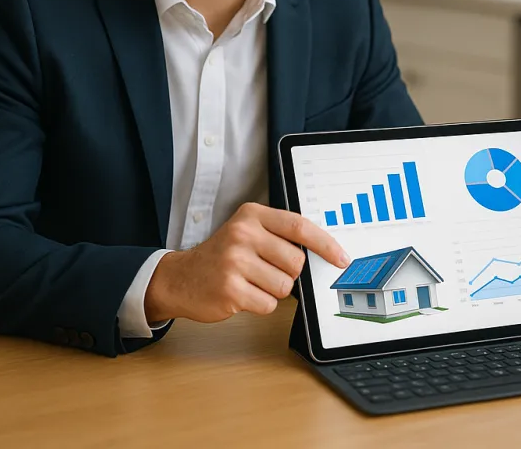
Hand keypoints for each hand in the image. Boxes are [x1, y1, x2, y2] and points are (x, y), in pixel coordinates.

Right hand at [144, 203, 350, 323]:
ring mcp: (234, 262)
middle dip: (288, 273)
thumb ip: (280, 235)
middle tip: (264, 270)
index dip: (326, 244)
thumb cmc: (222, 256)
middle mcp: (243, 234)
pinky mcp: (230, 290)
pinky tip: (242, 294)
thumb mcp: (247, 231)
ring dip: (273, 290)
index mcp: (252, 216)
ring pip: (285, 286)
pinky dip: (260, 304)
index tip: (341, 258)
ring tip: (250, 282)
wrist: (180, 278)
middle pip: (296, 262)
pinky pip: (269, 304)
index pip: (299, 226)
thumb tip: (324, 252)